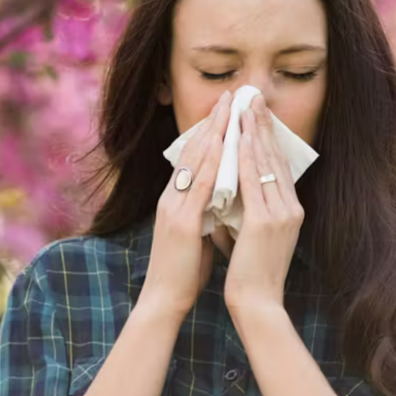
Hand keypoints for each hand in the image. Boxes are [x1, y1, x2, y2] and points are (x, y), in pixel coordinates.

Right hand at [137, 90, 231, 321]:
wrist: (165, 300)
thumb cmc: (184, 269)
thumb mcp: (196, 231)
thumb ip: (205, 210)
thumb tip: (223, 196)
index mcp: (175, 199)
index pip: (193, 157)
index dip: (209, 131)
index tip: (226, 110)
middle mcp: (171, 197)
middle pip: (192, 150)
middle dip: (212, 122)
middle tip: (230, 96)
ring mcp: (174, 207)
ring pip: (195, 161)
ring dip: (213, 133)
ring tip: (228, 109)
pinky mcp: (181, 222)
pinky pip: (199, 186)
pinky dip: (212, 163)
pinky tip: (222, 146)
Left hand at [224, 94, 303, 312]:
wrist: (258, 303)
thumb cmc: (252, 272)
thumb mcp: (255, 234)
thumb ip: (249, 209)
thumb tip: (233, 190)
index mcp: (290, 210)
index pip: (278, 164)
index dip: (267, 136)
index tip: (256, 112)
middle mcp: (291, 207)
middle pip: (275, 157)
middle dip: (262, 124)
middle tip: (252, 96)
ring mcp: (281, 214)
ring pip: (265, 163)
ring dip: (253, 131)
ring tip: (245, 106)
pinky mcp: (266, 222)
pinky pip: (254, 181)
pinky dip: (245, 156)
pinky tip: (239, 137)